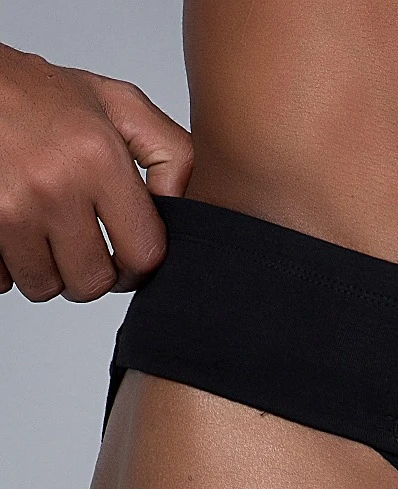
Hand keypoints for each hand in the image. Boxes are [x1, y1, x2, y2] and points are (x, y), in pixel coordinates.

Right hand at [0, 44, 191, 301]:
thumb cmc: (38, 95)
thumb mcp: (117, 104)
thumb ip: (171, 153)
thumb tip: (183, 209)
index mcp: (98, 158)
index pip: (144, 255)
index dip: (139, 266)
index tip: (128, 257)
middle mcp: (54, 185)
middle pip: (93, 282)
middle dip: (91, 272)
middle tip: (82, 244)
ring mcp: (10, 207)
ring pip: (45, 287)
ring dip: (48, 270)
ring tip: (45, 233)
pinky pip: (2, 280)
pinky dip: (8, 265)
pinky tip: (13, 231)